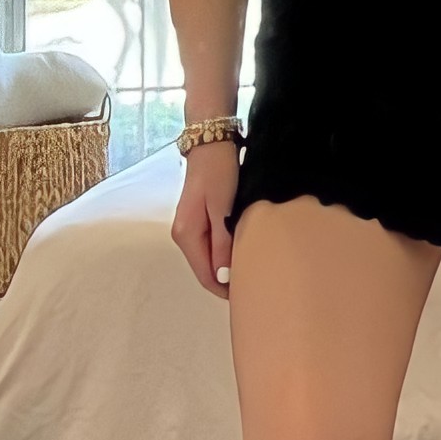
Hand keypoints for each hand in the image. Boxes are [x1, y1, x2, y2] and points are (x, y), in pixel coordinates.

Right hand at [170, 138, 239, 297]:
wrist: (212, 143)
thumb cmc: (219, 174)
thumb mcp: (223, 210)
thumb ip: (222, 243)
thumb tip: (224, 277)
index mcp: (187, 235)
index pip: (205, 276)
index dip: (225, 290)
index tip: (249, 296)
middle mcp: (184, 235)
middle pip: (207, 269)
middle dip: (228, 281)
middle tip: (257, 284)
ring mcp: (191, 227)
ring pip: (210, 258)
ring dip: (228, 267)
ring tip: (254, 270)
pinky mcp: (200, 219)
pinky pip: (213, 245)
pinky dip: (227, 252)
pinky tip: (244, 251)